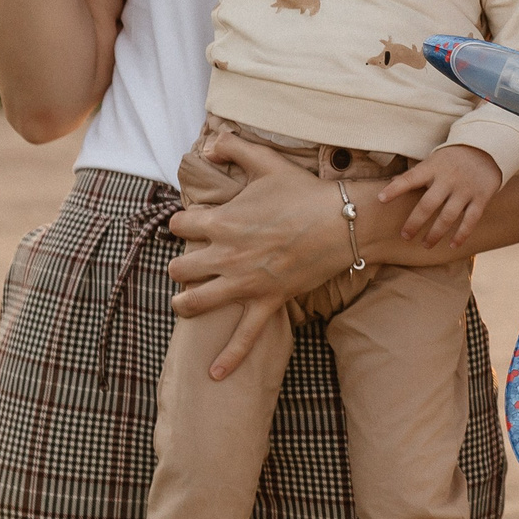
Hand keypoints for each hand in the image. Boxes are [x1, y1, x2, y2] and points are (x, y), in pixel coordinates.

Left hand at [166, 132, 361, 378]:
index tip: (192, 223)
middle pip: (180, 267)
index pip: (180, 225)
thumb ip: (233, 146)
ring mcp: (244, 283)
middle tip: (189, 263)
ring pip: (196, 302)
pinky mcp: (267, 301)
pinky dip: (228, 359)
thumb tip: (208, 143)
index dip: (182, 223)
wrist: (339, 221)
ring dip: (185, 303)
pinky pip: (244, 337)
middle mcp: (225, 255)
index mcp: (221, 221)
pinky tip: (214, 376)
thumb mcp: (266, 161)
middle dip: (180, 265)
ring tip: (182, 303)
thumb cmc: (302, 191)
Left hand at [379, 144, 500, 248]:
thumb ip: (416, 174)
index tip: (380, 199)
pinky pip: (471, 220)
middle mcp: (448, 179)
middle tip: (405, 236)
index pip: (411, 178)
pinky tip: (452, 245)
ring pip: (448, 216)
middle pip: (428, 204)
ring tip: (426, 244)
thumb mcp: (434, 160)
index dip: (395, 188)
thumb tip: (391, 184)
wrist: (487, 148)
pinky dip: (461, 234)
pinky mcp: (481, 197)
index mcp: (433, 167)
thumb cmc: (452, 158)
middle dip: (415, 222)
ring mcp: (465, 189)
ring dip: (435, 233)